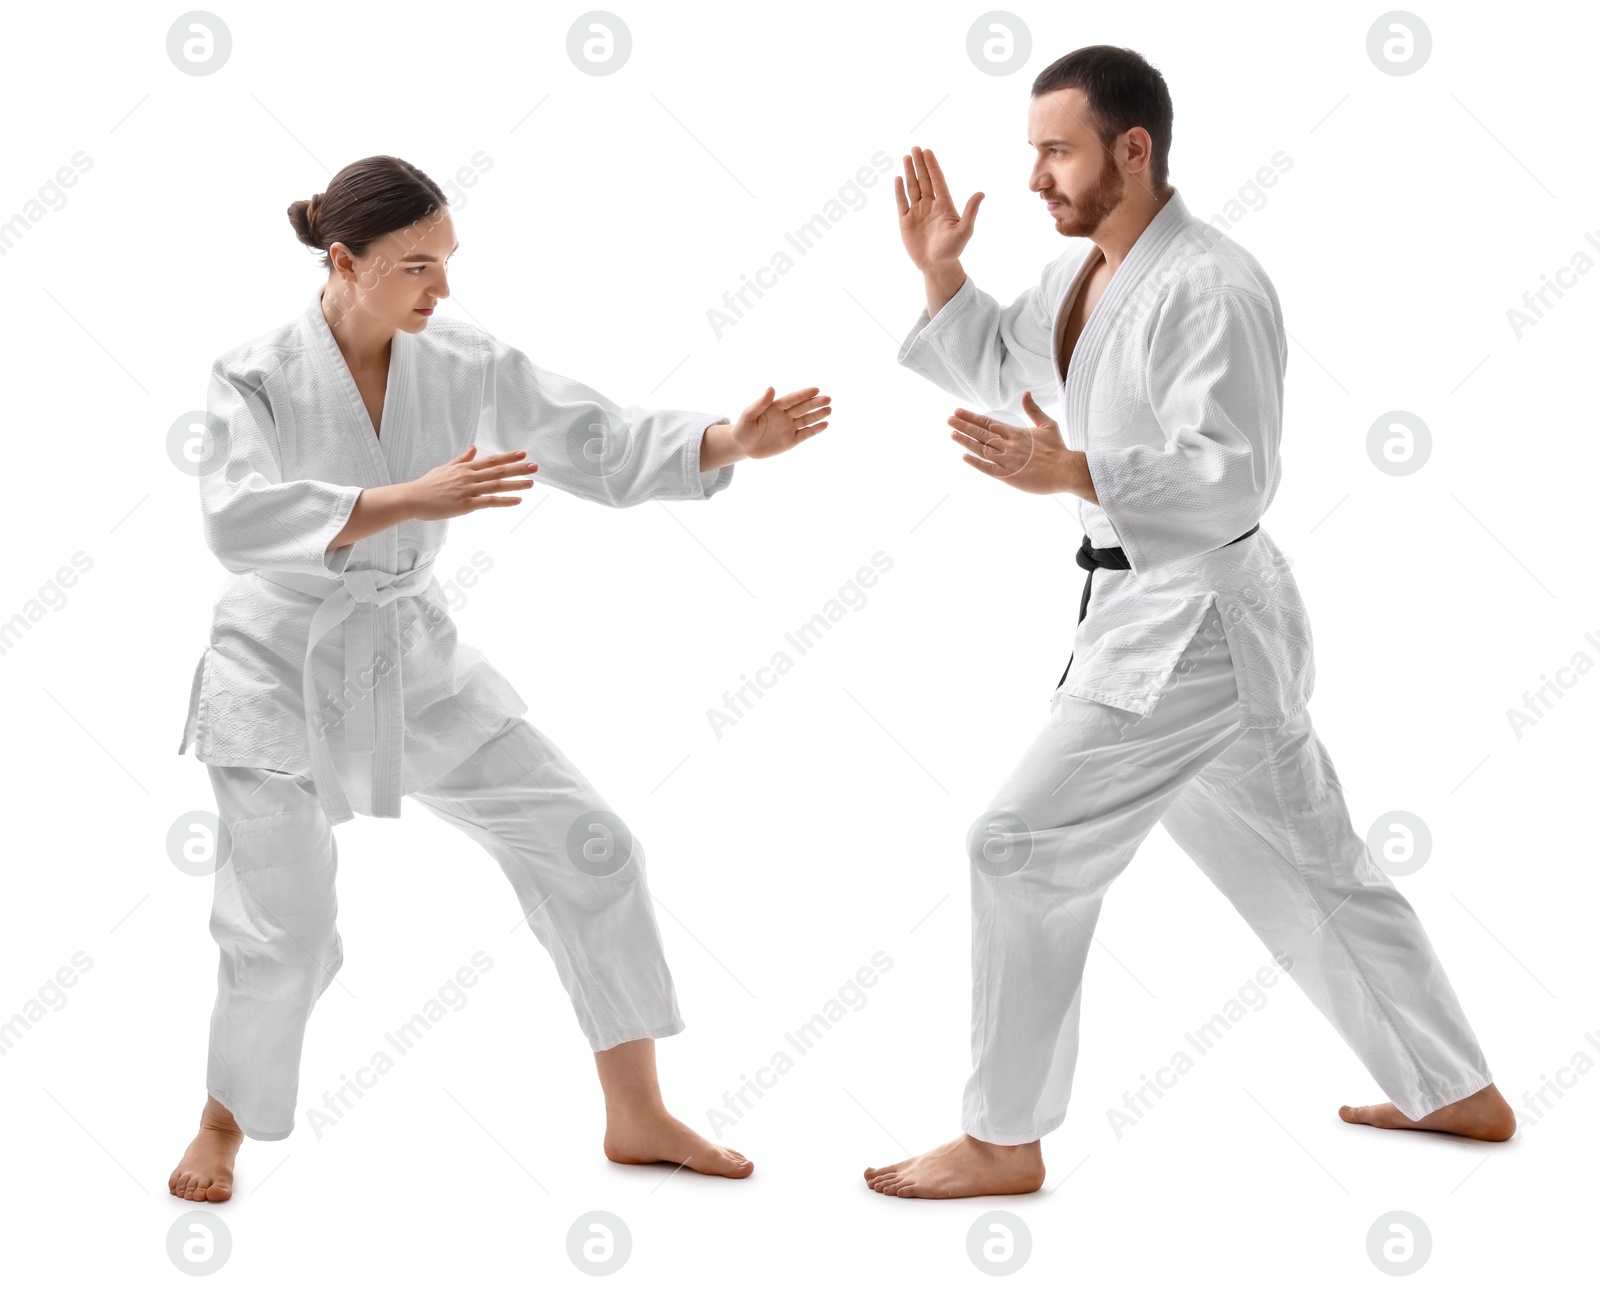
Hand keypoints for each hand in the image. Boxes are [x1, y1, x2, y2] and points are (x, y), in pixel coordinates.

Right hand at [404, 446, 538, 518]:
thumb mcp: (445, 468)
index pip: (491, 460)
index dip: (508, 457)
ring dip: (516, 484)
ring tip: (531, 483)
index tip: (522, 454)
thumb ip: (462, 459)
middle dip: (518, 468)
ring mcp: (468, 490)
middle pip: (498, 471)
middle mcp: (469, 476)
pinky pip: (489, 501)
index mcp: (465, 468)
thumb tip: (473, 448)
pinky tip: (518, 501)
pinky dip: (505, 501)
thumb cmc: (428, 485)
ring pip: (497, 485)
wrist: (413, 498)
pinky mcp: (466, 505)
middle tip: (535, 466)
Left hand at [728, 386, 831, 460]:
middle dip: (815, 403)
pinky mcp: (791, 440)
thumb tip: (771, 388)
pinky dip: (815, 430)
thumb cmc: (743, 429)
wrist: (743, 447)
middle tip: (828, 398)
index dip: (803, 394)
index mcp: (775, 407)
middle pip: (802, 408)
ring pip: (807, 419)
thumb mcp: (748, 415)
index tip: (815, 389)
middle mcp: (785, 415)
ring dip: (818, 415)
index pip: (792, 399)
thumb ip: (760, 403)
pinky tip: (825, 424)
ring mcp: (789, 427)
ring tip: (829, 410)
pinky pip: (805, 434)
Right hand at [895, 145, 982, 271]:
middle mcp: (930, 205)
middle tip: (915, 148)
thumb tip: (981, 193)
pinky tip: (898, 178)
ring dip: (910, 172)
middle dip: (920, 164)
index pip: (937, 180)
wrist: (936, 266)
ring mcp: (917, 212)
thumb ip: (970, 211)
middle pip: (924, 180)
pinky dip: (899, 190)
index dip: (932, 166)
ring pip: (912, 188)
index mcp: (944, 205)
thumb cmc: (952, 250)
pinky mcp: (906, 221)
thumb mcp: (964, 230)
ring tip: (906, 157)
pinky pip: (901, 202)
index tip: (928, 151)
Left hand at [948, 391, 1096, 499]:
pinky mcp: (1009, 476)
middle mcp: (1009, 445)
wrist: (1065, 470)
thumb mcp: (1048, 424)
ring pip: (982, 449)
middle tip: (949, 419)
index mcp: (1016, 432)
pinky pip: (988, 469)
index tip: (958, 412)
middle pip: (981, 433)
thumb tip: (1026, 393)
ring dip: (966, 441)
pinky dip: (976, 463)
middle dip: (963, 426)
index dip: (972, 417)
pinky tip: (964, 457)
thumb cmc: (1057, 449)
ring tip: (952, 434)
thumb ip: (1034, 410)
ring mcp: (1007, 460)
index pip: (988, 422)